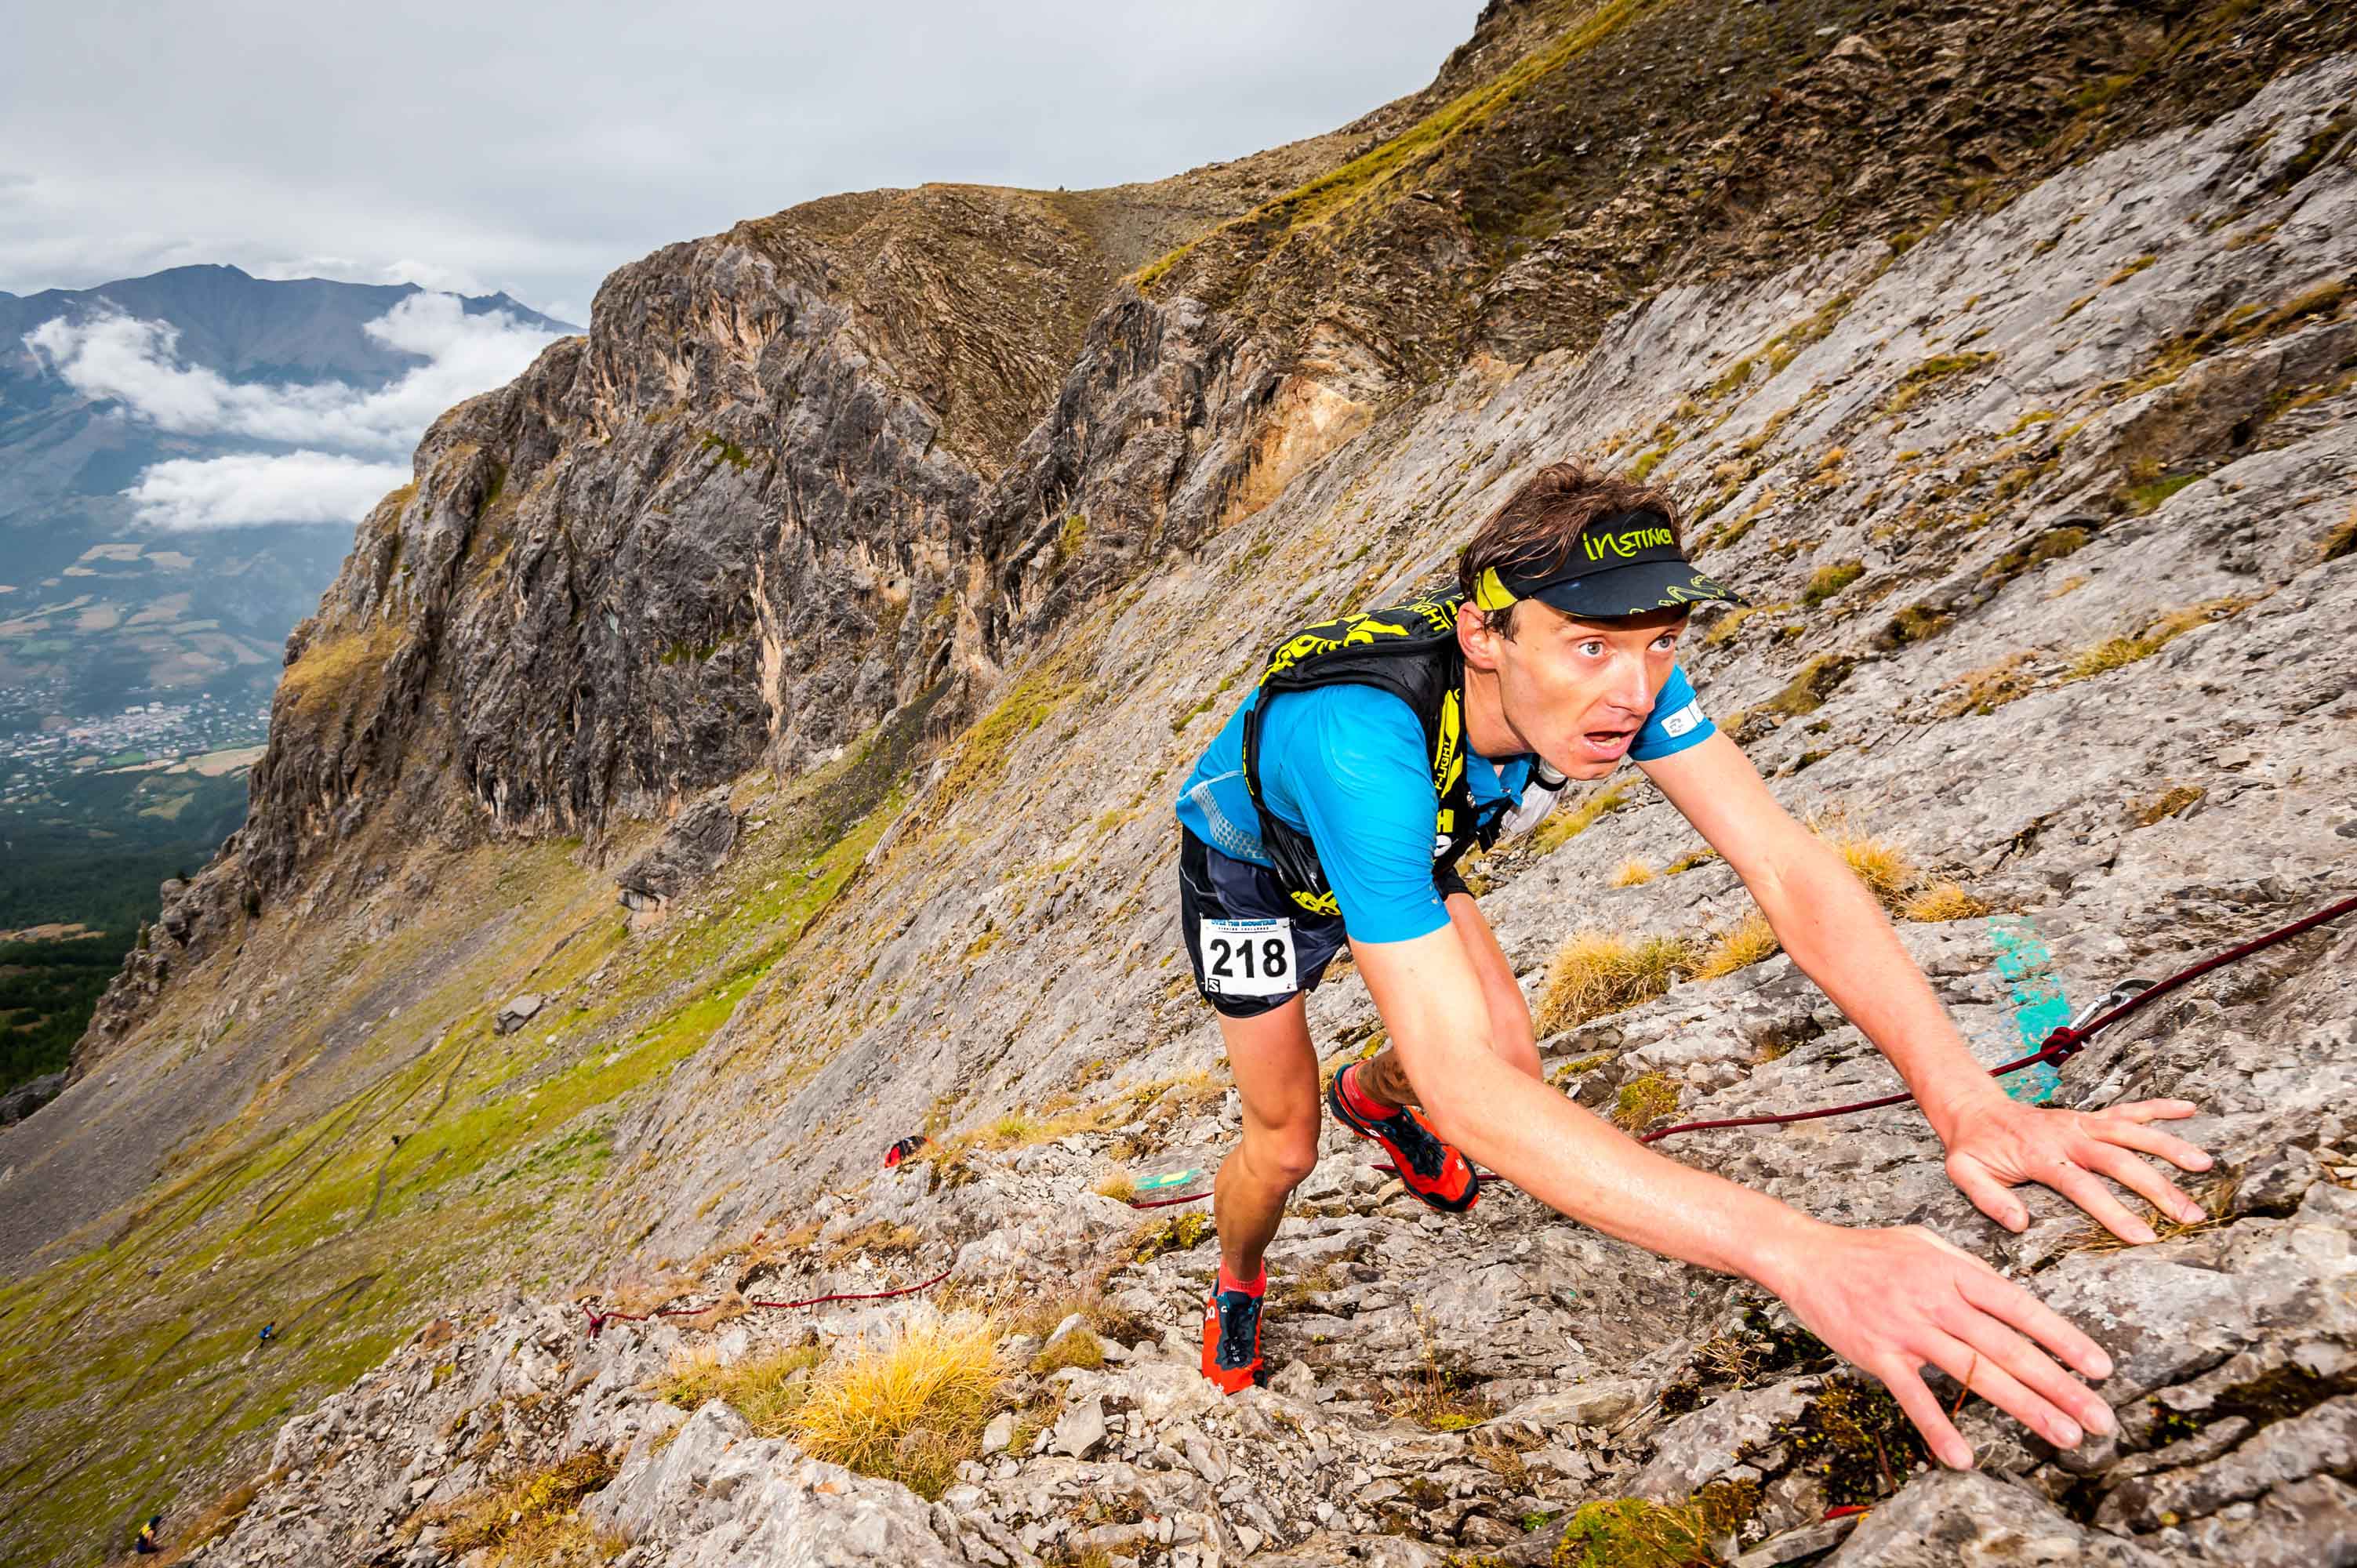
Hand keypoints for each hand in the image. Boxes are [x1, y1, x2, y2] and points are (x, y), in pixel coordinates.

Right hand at [1763, 1221, 2116, 1468]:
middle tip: (2101, 1418)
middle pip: (2009, 1348)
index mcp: (1953, 1272)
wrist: (1805, 1256)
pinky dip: (1937, 1428)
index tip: (2101, 1368)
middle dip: (2061, 1385)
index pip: (2021, 1308)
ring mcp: (1907, 1328)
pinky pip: (1912, 1397)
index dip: (2064, 1338)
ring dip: (2024, 1408)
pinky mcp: (1877, 1353)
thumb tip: (2012, 1297)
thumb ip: (1969, 1270)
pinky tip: (1963, 1458)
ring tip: (2063, 1436)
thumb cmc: (1869, 1251)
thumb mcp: (1926, 1243)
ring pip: (1975, 1374)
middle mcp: (1936, 1300)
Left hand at [1941, 1096, 2212, 1243]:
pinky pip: (2127, 1110)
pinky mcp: (2088, 1117)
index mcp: (2040, 1155)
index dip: (2114, 1212)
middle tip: (2190, 1215)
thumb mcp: (1963, 1173)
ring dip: (2169, 1146)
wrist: (1973, 1109)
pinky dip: (2158, 1108)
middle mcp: (2067, 1135)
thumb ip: (1988, 1198)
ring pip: (2131, 1132)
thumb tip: (2019, 1223)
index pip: (2083, 1187)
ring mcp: (2081, 1123)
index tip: (2145, 1236)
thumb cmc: (1973, 1147)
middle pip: (2119, 1161)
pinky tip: (2189, 1110)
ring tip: (2204, 1164)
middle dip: (2157, 1188)